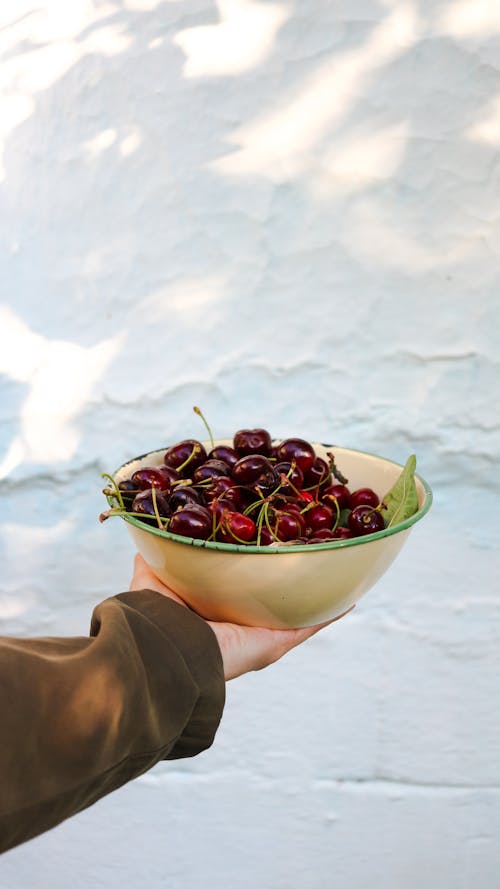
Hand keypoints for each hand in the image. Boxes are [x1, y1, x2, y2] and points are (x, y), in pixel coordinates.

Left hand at [130, 554, 353, 680]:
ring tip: (332, 566)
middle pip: (272, 601)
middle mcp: (240, 626)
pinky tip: (348, 596)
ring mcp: (261, 637)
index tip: (266, 545)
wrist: (166, 650)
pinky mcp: (275, 643)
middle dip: (288, 580)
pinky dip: (330, 612)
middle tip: (306, 550)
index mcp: (213, 612)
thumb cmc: (156, 617)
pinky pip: (309, 626)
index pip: (239, 589)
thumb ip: (158, 556)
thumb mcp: (154, 578)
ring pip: (296, 612)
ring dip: (314, 594)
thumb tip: (152, 533)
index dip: (252, 570)